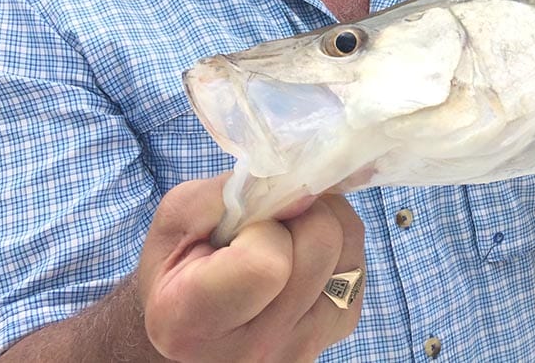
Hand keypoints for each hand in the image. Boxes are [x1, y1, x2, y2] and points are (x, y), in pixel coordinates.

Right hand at [138, 176, 364, 361]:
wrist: (193, 327)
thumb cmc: (177, 269)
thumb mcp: (176, 221)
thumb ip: (225, 195)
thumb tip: (300, 188)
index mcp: (196, 321)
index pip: (267, 264)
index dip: (262, 228)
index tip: (241, 228)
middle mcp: (257, 347)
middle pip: (321, 246)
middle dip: (299, 214)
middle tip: (269, 222)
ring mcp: (302, 346)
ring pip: (349, 249)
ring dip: (323, 223)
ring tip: (287, 234)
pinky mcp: (337, 333)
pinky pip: (358, 265)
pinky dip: (338, 245)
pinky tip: (304, 254)